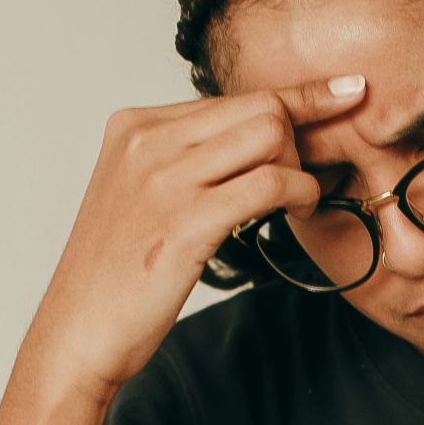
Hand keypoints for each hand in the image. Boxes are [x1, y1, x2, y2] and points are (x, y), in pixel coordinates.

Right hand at [22, 73, 366, 399]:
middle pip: (260, 106)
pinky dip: (301, 191)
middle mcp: (147, 140)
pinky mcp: (187, 220)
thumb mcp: (139, 192)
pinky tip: (300, 209)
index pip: (234, 95)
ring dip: (302, 165)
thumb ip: (186, 157)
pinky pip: (271, 182)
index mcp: (135, 126)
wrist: (77, 333)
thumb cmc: (117, 272)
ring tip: (300, 199)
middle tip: (305, 178)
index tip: (346, 91)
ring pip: (272, 133)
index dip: (296, 99)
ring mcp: (164, 178)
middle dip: (301, 137)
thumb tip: (258, 136)